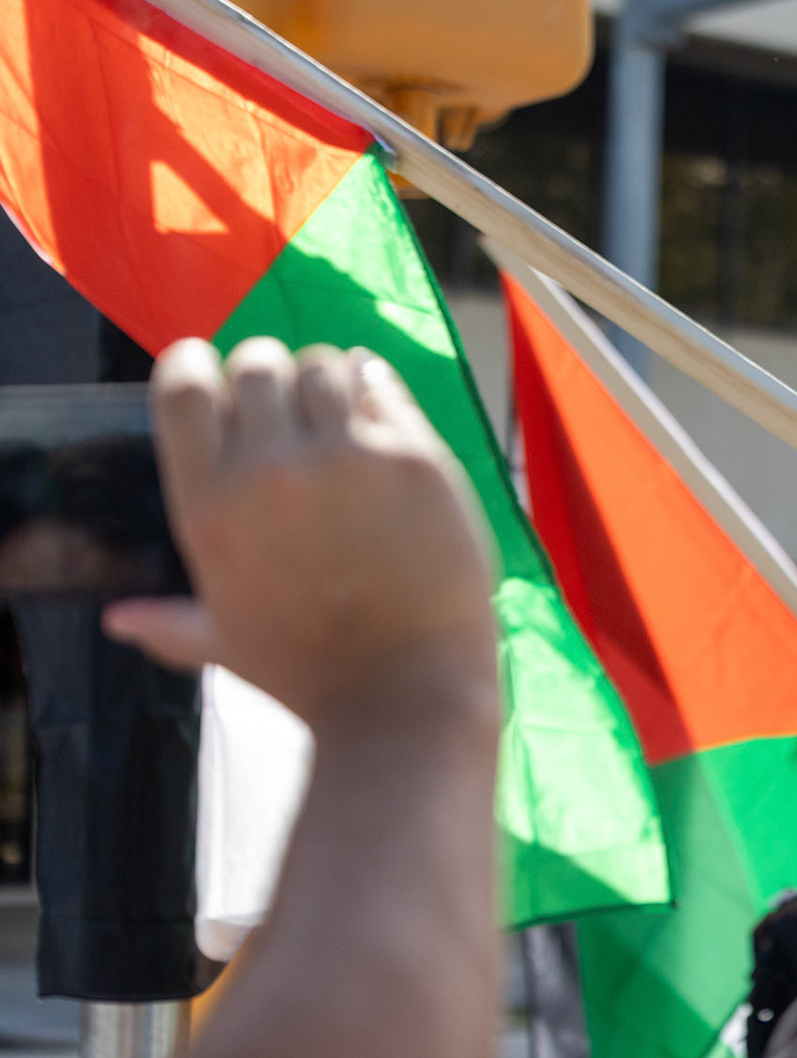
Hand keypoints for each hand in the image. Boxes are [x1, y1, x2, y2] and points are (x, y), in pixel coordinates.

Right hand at [104, 338, 498, 742]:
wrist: (405, 694)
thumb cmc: (312, 673)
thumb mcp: (225, 643)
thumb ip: (171, 621)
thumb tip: (120, 620)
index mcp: (210, 505)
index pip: (182, 386)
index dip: (197, 368)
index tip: (215, 375)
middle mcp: (271, 471)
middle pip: (259, 363)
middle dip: (271, 376)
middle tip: (290, 408)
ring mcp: (347, 460)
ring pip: (327, 365)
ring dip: (329, 381)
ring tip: (340, 414)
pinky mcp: (414, 460)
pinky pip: (386, 389)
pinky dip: (380, 393)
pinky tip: (381, 418)